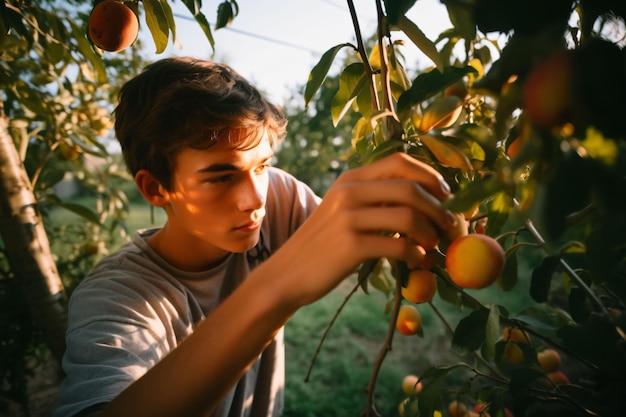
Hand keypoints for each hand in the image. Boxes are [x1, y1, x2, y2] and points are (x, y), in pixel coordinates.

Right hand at [266, 152, 456, 307]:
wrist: (287, 274)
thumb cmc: (322, 245)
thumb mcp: (343, 211)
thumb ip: (374, 200)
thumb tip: (424, 201)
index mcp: (351, 178)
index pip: (401, 162)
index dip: (432, 177)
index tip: (447, 197)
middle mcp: (349, 191)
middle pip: (411, 188)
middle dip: (441, 208)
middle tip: (451, 228)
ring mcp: (348, 217)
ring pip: (409, 216)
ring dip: (431, 234)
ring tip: (435, 248)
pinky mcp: (350, 246)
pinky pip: (398, 246)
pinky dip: (417, 255)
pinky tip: (419, 262)